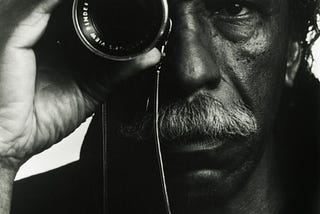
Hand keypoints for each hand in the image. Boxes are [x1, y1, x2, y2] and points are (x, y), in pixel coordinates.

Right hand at [0, 0, 160, 169]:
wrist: (13, 141)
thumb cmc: (42, 117)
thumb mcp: (92, 89)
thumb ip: (119, 69)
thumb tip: (150, 55)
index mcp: (54, 39)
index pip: (76, 11)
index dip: (99, 5)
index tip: (131, 2)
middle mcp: (37, 30)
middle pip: (64, 4)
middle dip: (92, 2)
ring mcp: (21, 30)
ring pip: (51, 0)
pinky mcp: (12, 38)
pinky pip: (36, 9)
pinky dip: (56, 1)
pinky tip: (80, 1)